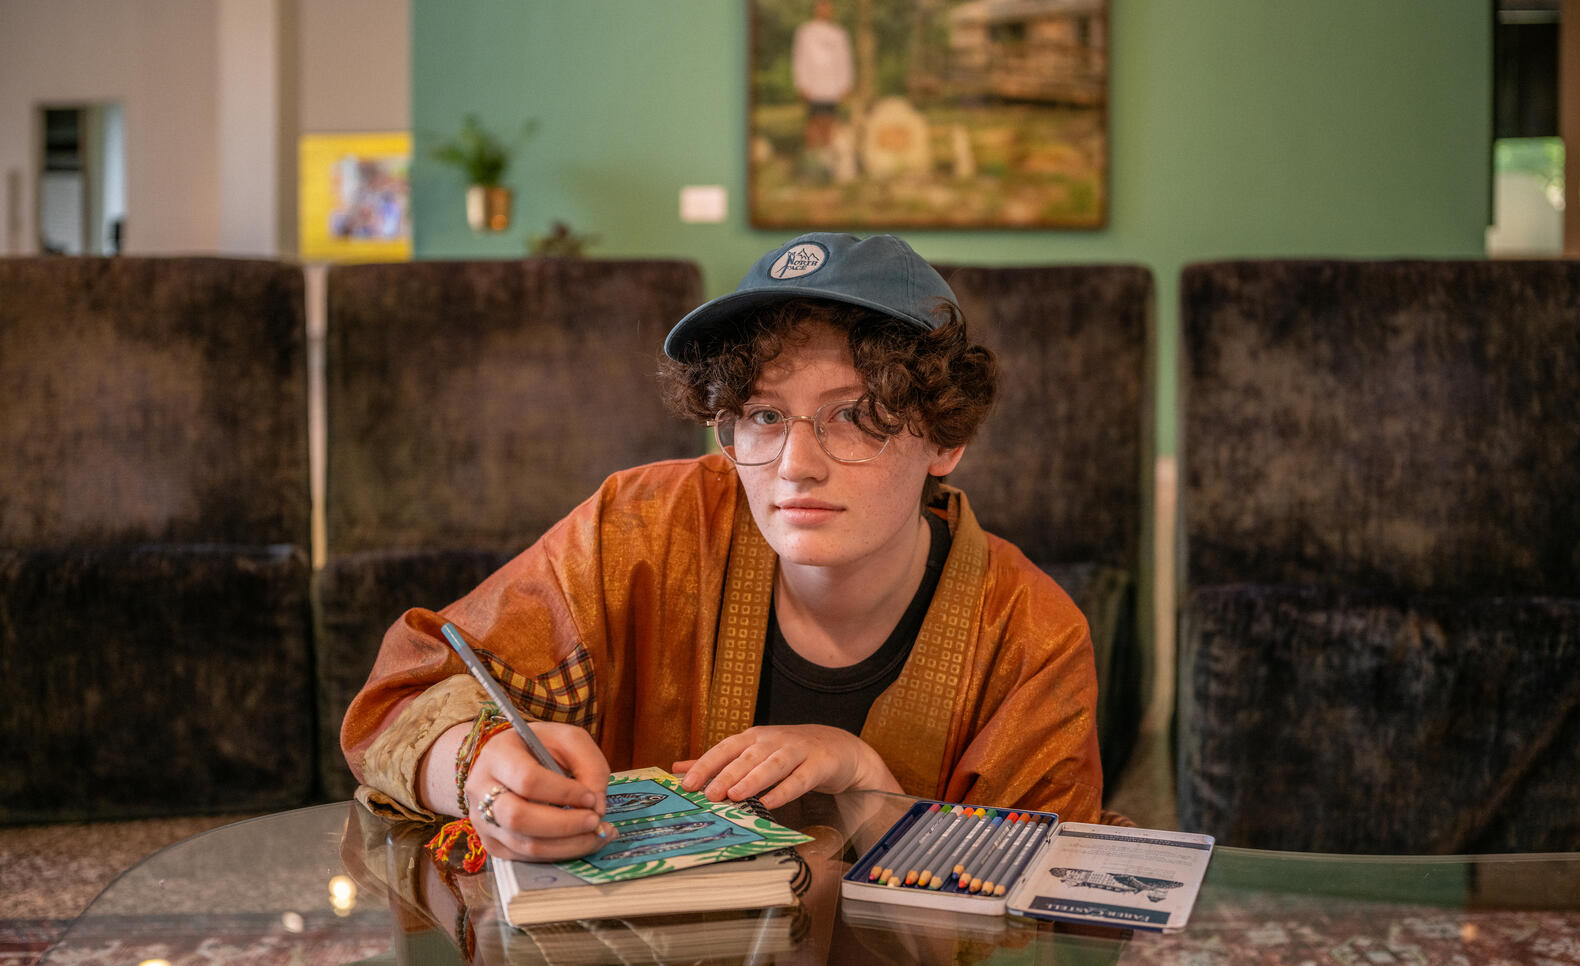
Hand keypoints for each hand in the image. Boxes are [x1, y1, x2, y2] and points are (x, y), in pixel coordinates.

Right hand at [463, 723, 614, 861]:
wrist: (509, 761)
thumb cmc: (541, 747)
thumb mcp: (570, 740)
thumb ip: (591, 767)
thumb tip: (598, 808)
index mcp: (498, 754)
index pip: (527, 780)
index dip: (563, 793)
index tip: (591, 798)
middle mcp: (481, 789)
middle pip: (519, 818)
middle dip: (564, 825)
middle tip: (595, 821)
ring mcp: (482, 820)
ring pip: (524, 845)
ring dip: (567, 845)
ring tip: (597, 835)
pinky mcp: (492, 843)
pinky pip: (525, 858)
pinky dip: (558, 854)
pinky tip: (581, 842)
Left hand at [673, 724, 901, 809]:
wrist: (839, 747)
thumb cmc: (790, 753)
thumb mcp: (754, 753)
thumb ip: (718, 762)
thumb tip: (677, 768)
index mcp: (754, 737)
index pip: (725, 748)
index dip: (706, 765)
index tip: (686, 784)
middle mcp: (773, 740)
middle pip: (747, 756)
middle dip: (726, 775)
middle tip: (709, 795)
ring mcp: (798, 750)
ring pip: (773, 764)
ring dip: (754, 779)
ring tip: (735, 796)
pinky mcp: (819, 764)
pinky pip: (801, 778)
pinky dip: (785, 790)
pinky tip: (771, 803)